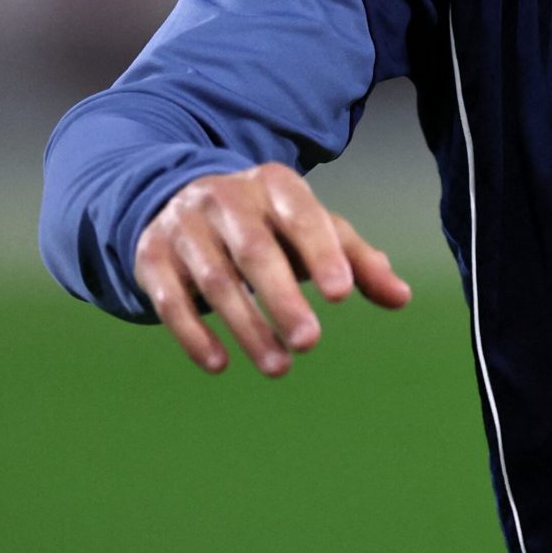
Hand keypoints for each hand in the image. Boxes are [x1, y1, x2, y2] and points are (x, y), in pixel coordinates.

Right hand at [133, 161, 411, 376]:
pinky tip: (219, 363)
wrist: (178, 199)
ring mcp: (183, 226)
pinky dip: (192, 334)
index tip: (342, 295)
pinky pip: (170, 299)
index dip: (321, 252)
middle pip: (254, 250)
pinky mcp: (151, 257)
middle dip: (282, 298)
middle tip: (310, 342)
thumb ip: (356, 261)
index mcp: (273, 185)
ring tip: (279, 367)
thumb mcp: (312, 229)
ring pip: (215, 280)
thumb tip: (400, 298)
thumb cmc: (267, 223)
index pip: (301, 215)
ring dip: (246, 327)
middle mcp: (224, 199)